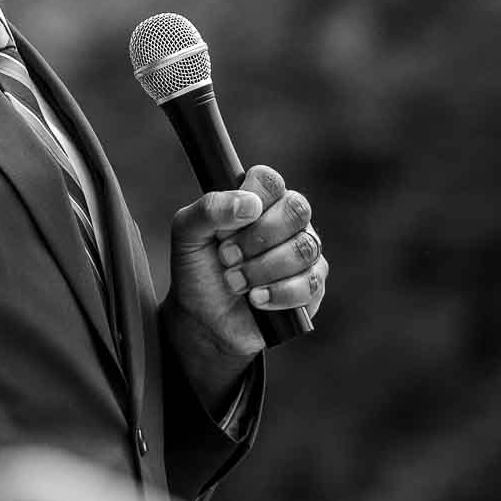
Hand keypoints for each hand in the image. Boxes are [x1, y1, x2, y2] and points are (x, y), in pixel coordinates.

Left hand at [167, 164, 327, 361]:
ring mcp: (304, 252)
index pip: (270, 180)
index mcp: (258, 200)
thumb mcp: (187, 234)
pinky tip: (256, 299)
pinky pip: (309, 283)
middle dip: (256, 239)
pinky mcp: (313, 285)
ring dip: (261, 269)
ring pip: (303, 247)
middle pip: (296, 209)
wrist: (204, 320)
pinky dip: (276, 293)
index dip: (249, 201)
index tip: (223, 229)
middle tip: (227, 257)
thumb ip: (209, 209)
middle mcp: (287, 221)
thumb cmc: (198, 270)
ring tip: (235, 283)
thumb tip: (250, 204)